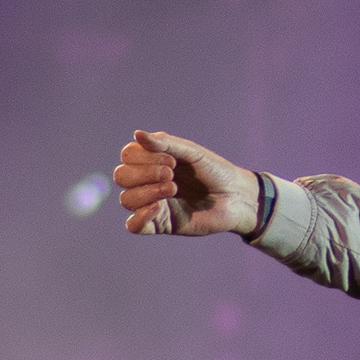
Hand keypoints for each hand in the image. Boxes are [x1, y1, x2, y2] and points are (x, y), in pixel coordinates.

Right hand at [115, 129, 258, 239]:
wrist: (237, 197)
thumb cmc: (216, 171)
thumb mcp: (192, 153)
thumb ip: (165, 144)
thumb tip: (137, 134)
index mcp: (154, 161)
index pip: (128, 156)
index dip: (143, 157)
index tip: (172, 160)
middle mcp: (149, 181)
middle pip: (122, 176)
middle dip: (145, 173)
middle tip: (172, 174)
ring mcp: (153, 203)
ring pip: (126, 199)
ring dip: (147, 192)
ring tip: (173, 189)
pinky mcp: (160, 224)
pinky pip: (133, 226)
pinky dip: (139, 216)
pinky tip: (158, 207)